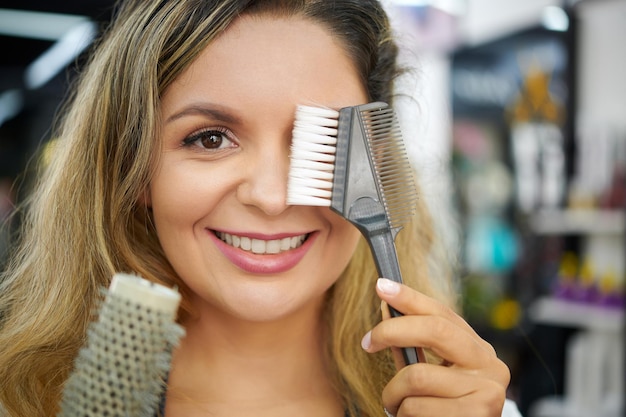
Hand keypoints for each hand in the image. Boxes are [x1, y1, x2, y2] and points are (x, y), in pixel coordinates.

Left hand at [361, 278, 510, 416]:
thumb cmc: (440, 408)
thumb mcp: (428, 373)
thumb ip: (410, 343)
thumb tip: (385, 305)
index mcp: (478, 349)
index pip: (442, 313)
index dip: (410, 298)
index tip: (382, 286)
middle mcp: (489, 365)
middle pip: (435, 330)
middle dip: (392, 331)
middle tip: (367, 343)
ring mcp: (487, 391)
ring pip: (416, 377)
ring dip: (393, 394)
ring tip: (396, 405)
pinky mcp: (477, 415)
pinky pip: (417, 407)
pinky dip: (403, 415)